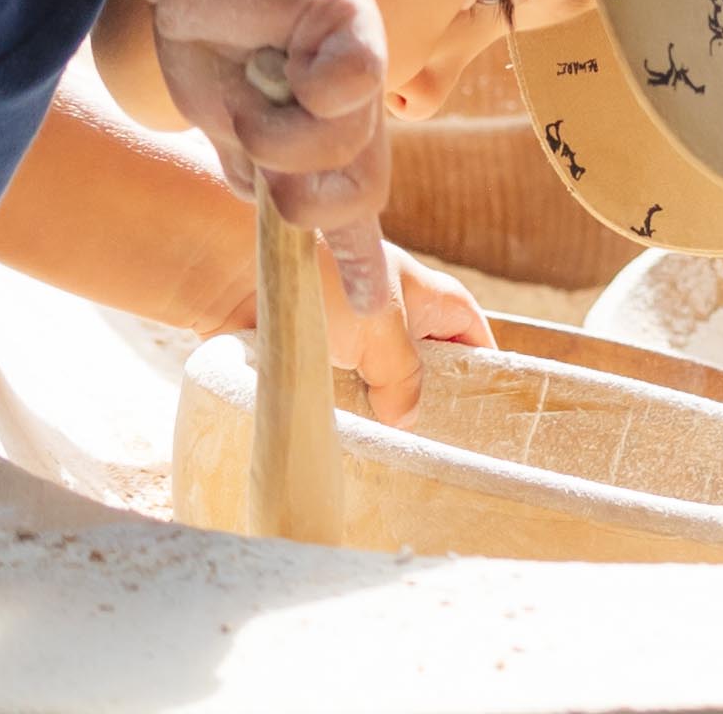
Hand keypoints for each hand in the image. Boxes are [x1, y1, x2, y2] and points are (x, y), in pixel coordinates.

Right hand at [147, 0, 390, 235]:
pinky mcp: (355, 17)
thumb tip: (282, 219)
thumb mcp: (229, 124)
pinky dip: (308, 86)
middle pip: (360, 193)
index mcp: (331, 128)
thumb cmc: (214, 34)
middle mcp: (360, 100)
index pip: (355, 204)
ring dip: (279, 135)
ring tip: (257, 82)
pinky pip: (347, 87)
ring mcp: (365, 58)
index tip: (370, 311)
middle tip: (260, 152)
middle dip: (302, 199)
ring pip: (343, 148)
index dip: (361, 258)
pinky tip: (286, 53)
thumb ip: (259, 171)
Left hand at [222, 236, 494, 425]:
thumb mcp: (380, 331)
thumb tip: (409, 417)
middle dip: (429, 400)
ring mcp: (353, 335)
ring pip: (381, 382)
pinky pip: (342, 390)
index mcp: (426, 295)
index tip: (488, 414)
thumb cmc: (320, 285)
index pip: (472, 333)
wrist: (234, 272)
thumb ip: (404, 376)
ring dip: (380, 409)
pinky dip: (344, 409)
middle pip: (428, 364)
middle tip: (434, 445)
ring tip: (388, 450)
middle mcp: (394, 313)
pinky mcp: (316, 354)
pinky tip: (345, 436)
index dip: (485, 367)